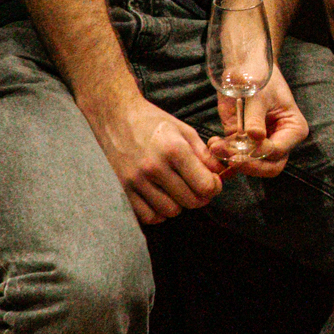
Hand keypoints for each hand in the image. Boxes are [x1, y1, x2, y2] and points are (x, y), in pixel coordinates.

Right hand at [85, 94, 222, 223]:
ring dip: (178, 204)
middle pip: (190, 201)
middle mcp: (154, 167)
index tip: (212, 181)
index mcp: (173, 149)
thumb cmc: (152, 121)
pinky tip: (159, 197)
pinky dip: (158, 212)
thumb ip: (204, 154)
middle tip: (196, 186)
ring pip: (171, 211)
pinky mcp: (122, 189)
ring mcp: (135, 180)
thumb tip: (219, 174)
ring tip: (176, 189)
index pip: (205, 185)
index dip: (214, 187)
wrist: (114, 116)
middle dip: (199, 196)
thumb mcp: (183, 130)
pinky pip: (148, 216)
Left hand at [210, 66, 308, 177]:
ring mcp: (262, 145)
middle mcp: (280, 141)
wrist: (244, 68)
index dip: (260, 151)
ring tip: (216, 147)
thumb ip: (255, 117)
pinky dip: (224, 157)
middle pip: (270, 167)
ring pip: (252, 166)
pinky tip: (213, 146)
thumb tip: (255, 137)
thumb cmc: (259, 77)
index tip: (243, 144)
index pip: (278, 150)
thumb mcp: (258, 95)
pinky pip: (236, 158)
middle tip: (230, 157)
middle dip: (249, 165)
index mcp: (293, 129)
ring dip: (232, 161)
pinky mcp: (244, 144)